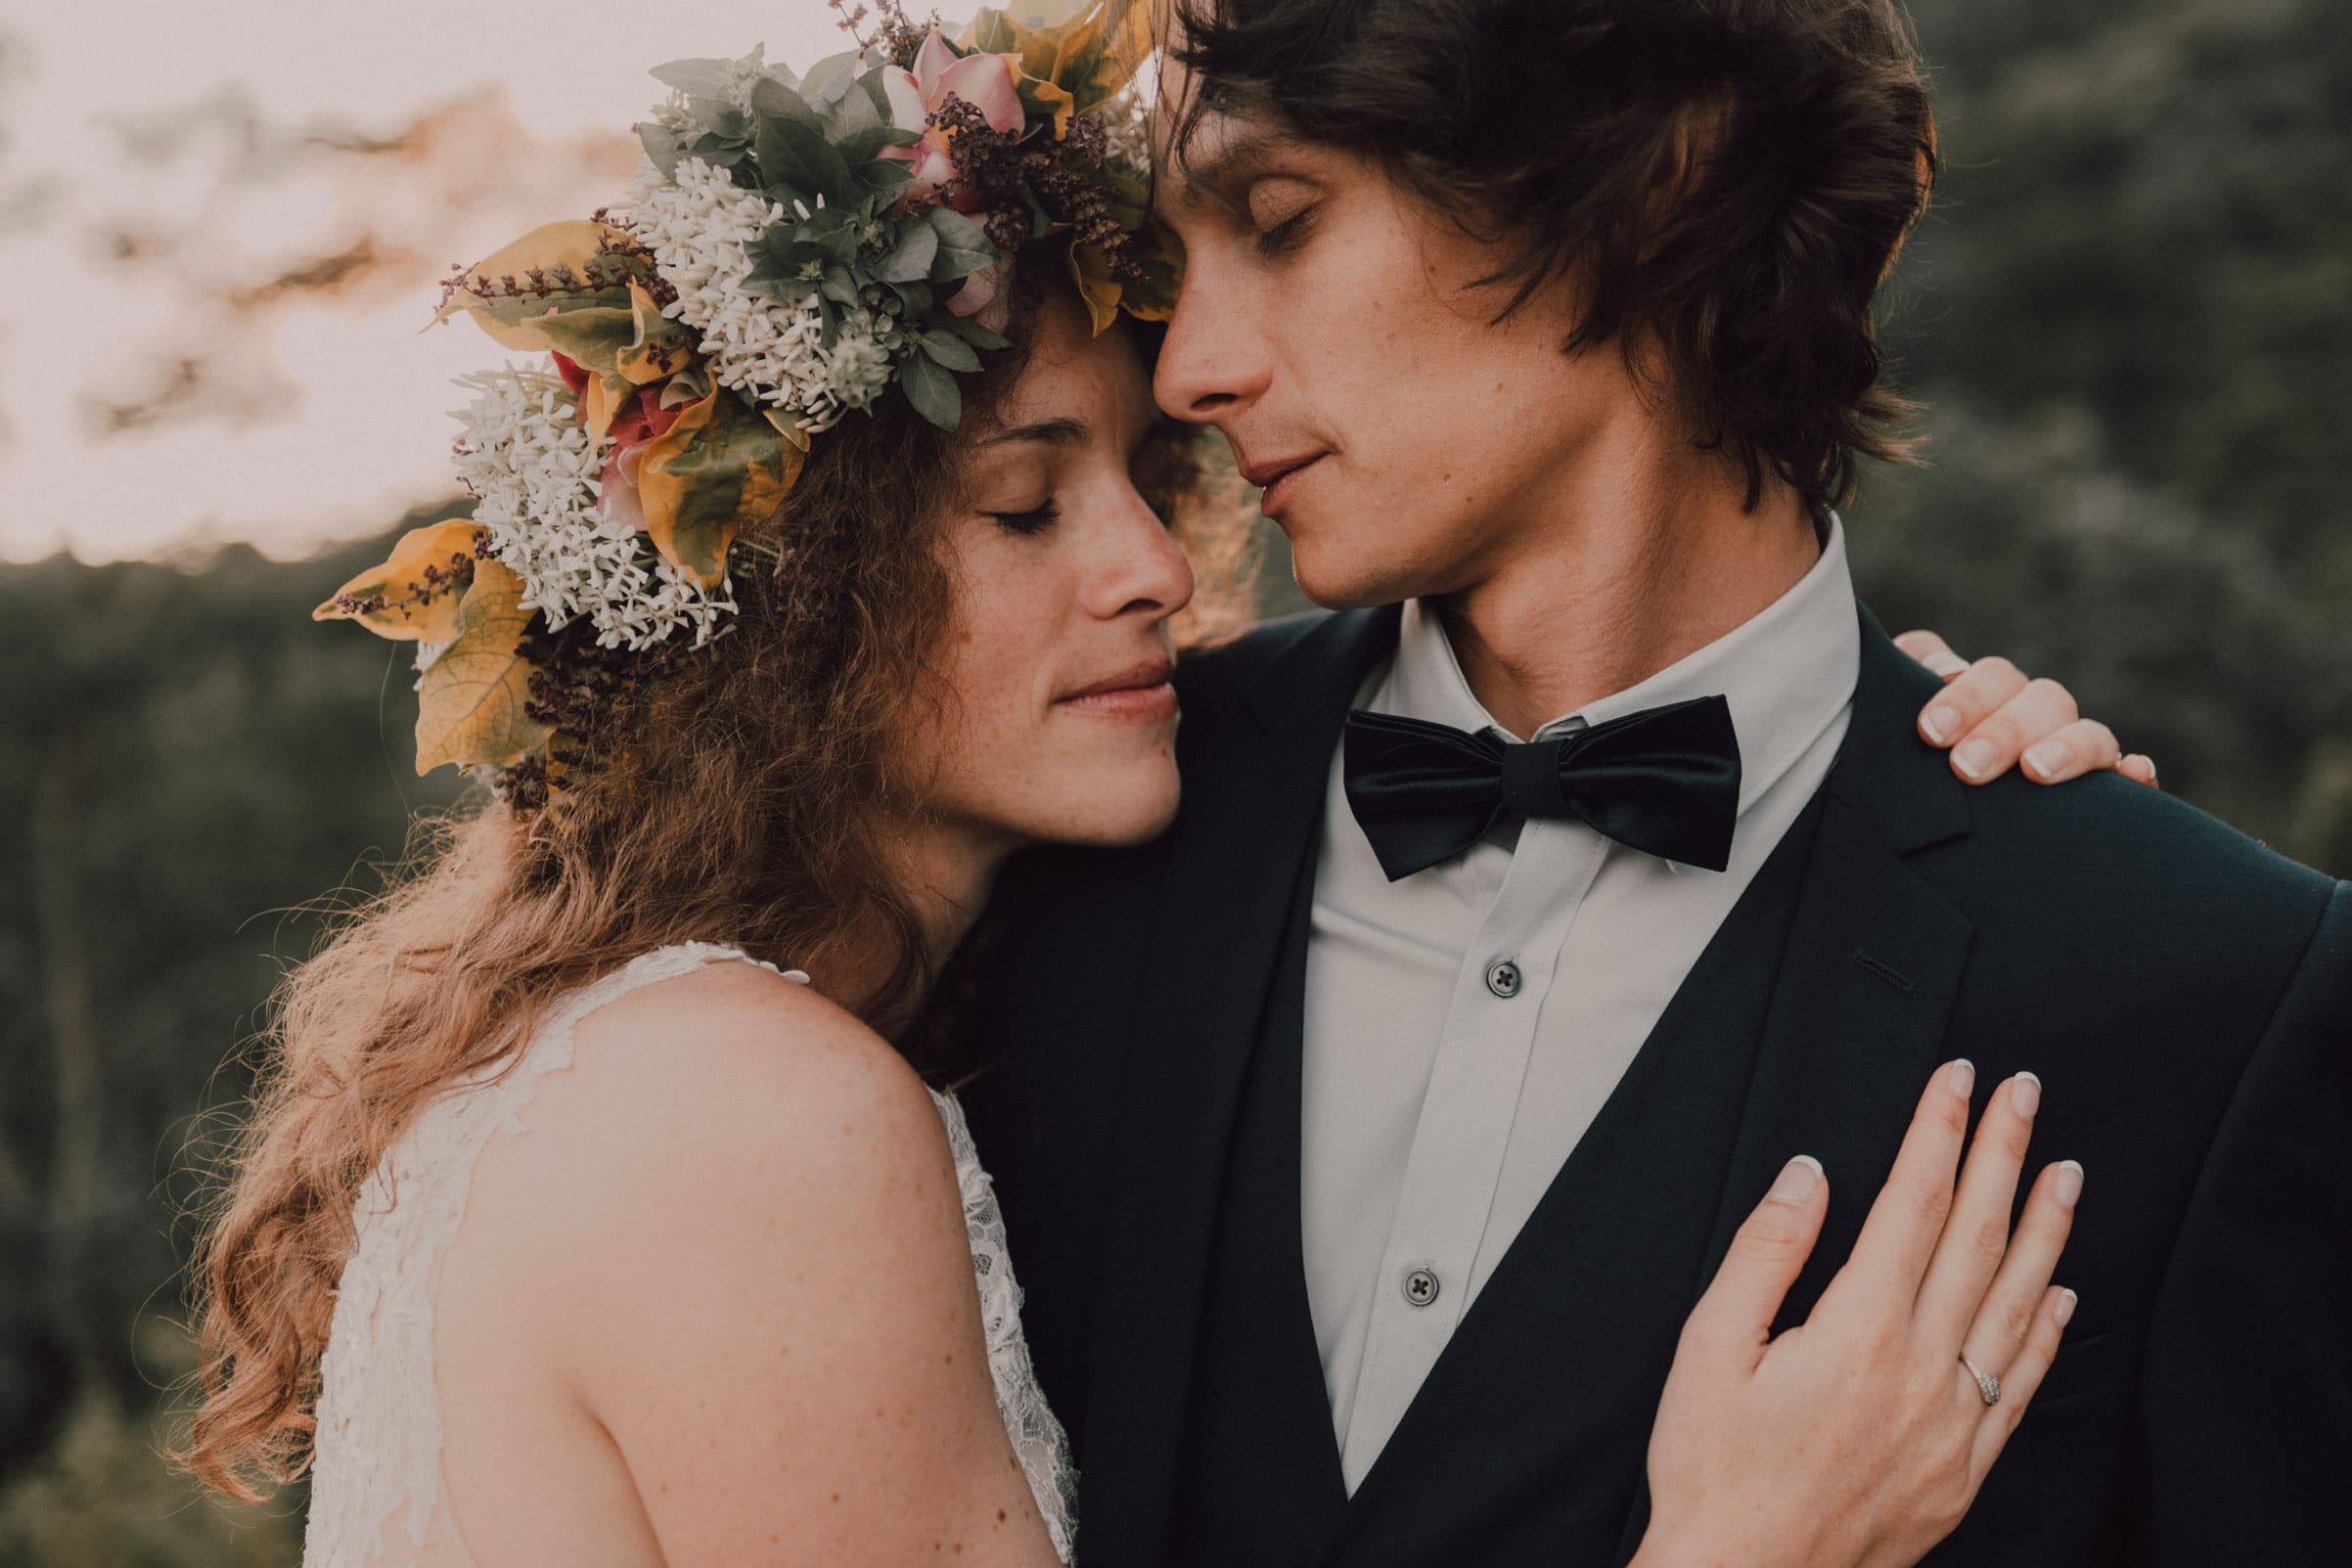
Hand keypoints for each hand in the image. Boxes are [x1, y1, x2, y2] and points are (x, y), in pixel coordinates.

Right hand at [1632, 1061, 2081, 1567]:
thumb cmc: (1714, 1473)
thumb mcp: (1709, 1347)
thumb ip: (1766, 1252)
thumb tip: (1808, 1177)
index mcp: (1858, 1332)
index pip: (1913, 1204)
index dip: (1937, 1133)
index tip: (1956, 1082)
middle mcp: (1920, 1372)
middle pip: (1976, 1238)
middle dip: (2003, 1155)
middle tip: (2025, 1093)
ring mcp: (1951, 1424)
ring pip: (2017, 1304)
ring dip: (2045, 1230)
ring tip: (2065, 1171)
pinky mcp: (1961, 1470)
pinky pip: (2023, 1386)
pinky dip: (2050, 1332)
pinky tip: (2063, 1294)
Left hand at [1895, 629, 2158, 788]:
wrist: (1929, 842)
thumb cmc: (1910, 774)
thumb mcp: (1898, 730)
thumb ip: (1906, 683)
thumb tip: (1935, 668)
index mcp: (1993, 699)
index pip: (1994, 678)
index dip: (1967, 696)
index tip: (1930, 732)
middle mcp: (2038, 722)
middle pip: (2044, 701)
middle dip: (2005, 731)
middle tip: (1966, 768)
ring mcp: (2075, 758)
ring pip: (2092, 736)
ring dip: (2068, 748)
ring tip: (2036, 771)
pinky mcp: (2106, 801)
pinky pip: (2133, 784)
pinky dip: (2137, 776)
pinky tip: (2134, 775)